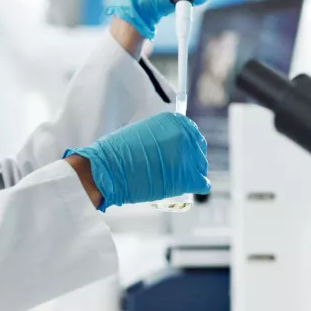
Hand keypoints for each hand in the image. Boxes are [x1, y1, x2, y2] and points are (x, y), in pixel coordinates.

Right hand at [64, 112, 209, 210]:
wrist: (108, 169)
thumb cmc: (118, 153)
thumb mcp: (141, 132)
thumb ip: (159, 135)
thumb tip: (166, 144)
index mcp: (174, 122)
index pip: (191, 132)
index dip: (185, 145)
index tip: (179, 152)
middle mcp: (185, 136)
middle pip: (198, 148)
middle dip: (190, 158)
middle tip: (178, 168)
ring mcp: (188, 156)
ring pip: (201, 166)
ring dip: (192, 172)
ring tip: (177, 179)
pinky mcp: (188, 178)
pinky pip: (202, 183)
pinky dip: (196, 186)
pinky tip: (187, 187)